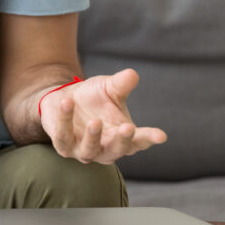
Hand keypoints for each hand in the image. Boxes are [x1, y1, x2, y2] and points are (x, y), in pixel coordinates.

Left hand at [40, 68, 166, 163]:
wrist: (64, 99)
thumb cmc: (93, 97)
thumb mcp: (109, 88)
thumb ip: (121, 84)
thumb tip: (132, 74)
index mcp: (121, 136)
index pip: (139, 141)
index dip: (149, 138)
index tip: (161, 135)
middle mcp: (105, 148)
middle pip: (116, 150)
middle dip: (122, 141)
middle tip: (128, 128)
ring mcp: (84, 150)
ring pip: (89, 150)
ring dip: (93, 137)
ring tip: (95, 122)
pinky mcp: (63, 145)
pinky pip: (63, 135)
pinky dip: (65, 120)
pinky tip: (66, 102)